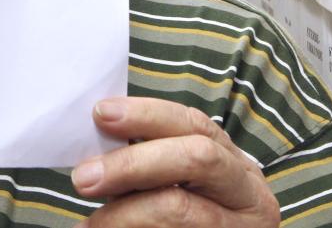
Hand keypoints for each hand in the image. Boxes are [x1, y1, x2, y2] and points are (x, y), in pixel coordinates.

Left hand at [72, 97, 280, 227]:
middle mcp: (248, 194)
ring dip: (123, 214)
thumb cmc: (182, 218)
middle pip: (196, 159)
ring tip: (90, 224)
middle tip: (83, 178)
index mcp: (233, 162)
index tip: (101, 113)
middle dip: (133, 163)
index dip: (146, 114)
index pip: (193, 124)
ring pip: (179, 208)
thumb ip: (145, 160)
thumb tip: (93, 150)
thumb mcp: (173, 184)